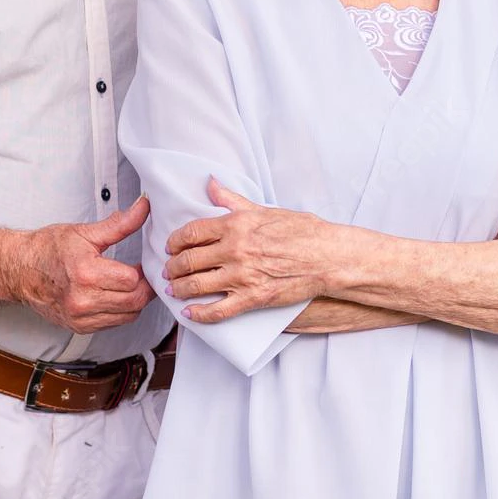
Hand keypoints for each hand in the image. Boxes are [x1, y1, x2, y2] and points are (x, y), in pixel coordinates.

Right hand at [18, 196, 156, 333]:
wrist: (19, 270)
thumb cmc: (47, 250)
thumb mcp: (84, 232)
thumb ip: (119, 224)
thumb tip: (142, 208)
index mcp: (85, 274)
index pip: (132, 280)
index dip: (142, 270)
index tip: (142, 262)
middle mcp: (82, 300)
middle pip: (134, 302)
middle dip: (144, 287)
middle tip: (141, 273)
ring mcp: (80, 317)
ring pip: (128, 316)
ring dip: (134, 301)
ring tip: (127, 283)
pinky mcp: (79, 327)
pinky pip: (114, 323)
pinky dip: (121, 311)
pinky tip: (114, 295)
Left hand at [164, 180, 340, 322]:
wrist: (328, 256)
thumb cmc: (302, 230)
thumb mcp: (265, 209)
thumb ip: (233, 200)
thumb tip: (211, 183)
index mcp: (236, 224)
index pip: (192, 232)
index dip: (175, 241)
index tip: (170, 246)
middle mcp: (235, 249)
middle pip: (189, 260)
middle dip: (173, 267)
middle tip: (168, 270)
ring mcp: (243, 276)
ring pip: (197, 285)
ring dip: (180, 289)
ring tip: (174, 290)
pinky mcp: (254, 298)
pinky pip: (218, 311)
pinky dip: (200, 314)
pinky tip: (190, 313)